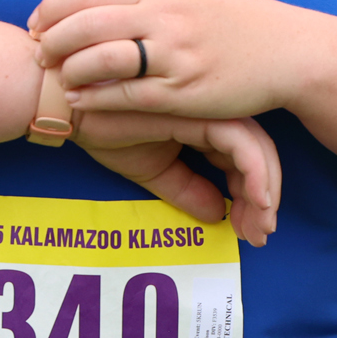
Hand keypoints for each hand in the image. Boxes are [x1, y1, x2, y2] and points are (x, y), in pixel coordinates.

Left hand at [28, 0, 310, 121]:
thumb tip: (97, 7)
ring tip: (57, 79)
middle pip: (88, 22)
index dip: (55, 6)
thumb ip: (144, 1)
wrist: (286, 50)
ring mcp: (174, 54)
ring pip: (103, 58)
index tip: (36, 21)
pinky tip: (82, 104)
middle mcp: (164, 16)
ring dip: (71, 69)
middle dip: (53, 39)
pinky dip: (97, 100)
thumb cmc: (233, 26)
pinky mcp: (184, 90)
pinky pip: (128, 96)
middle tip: (37, 54)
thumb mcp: (186, 0)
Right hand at [70, 111, 279, 246]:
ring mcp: (208, 107)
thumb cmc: (104, 126)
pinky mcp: (200, 109)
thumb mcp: (152, 166)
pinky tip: (256, 200)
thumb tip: (217, 215)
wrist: (71, 102)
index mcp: (201, 120)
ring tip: (258, 228)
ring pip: (258, 146)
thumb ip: (186, 187)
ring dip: (265, 190)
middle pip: (259, 151)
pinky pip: (242, 141)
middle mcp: (210, 110)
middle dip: (265, 197)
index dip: (252, 193)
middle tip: (260, 235)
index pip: (242, 155)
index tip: (250, 230)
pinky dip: (256, 171)